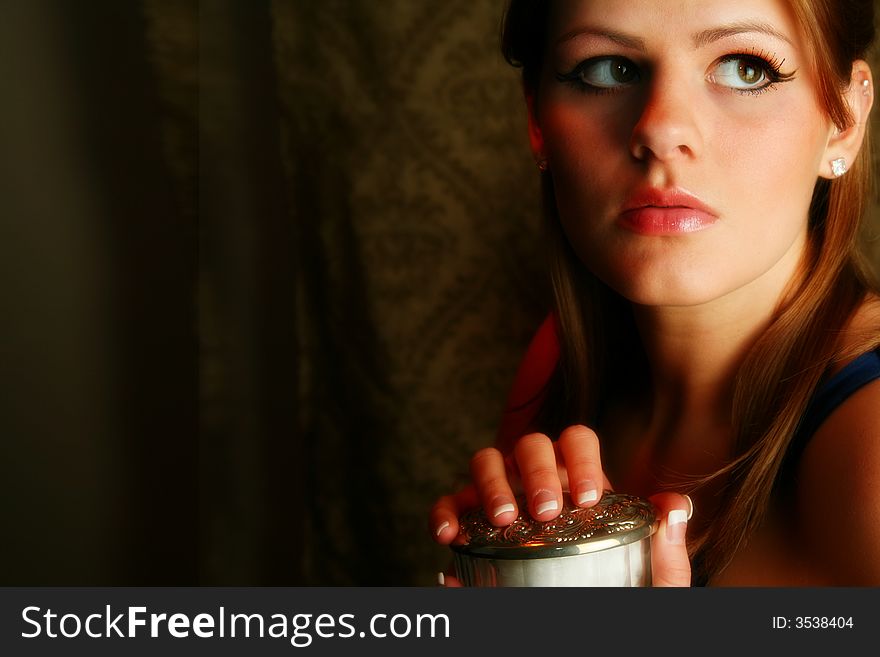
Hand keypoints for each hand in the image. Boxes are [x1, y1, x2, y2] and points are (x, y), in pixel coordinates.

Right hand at [430, 425, 692, 586]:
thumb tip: (675, 505)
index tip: (590, 498)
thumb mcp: (648, 580)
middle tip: (545, 512)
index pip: (577, 440)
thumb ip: (666, 549)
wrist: (576, 629)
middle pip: (529, 444)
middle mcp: (536, 480)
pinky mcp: (470, 524)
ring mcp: (501, 497)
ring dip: (491, 483)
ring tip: (504, 520)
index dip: (582, 458)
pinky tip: (451, 536)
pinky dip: (445, 513)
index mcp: (578, 482)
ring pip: (485, 460)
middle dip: (536, 470)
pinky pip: (449, 505)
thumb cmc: (614, 593)